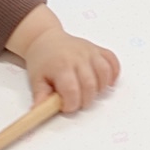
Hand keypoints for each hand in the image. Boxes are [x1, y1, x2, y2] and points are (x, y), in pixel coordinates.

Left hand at [6, 6, 120, 112]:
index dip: (71, 104)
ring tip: (89, 93)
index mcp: (61, 66)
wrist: (45, 38)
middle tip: (77, 102)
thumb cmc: (42, 59)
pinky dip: (113, 73)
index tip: (66, 106)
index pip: (72, 91)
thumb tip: (39, 111)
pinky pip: (113, 61)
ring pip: (104, 73)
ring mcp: (90, 52)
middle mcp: (78, 57)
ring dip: (100, 88)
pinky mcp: (98, 49)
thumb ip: (40, 97)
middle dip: (85, 100)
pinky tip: (106, 82)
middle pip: (90, 85)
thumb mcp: (36, 79)